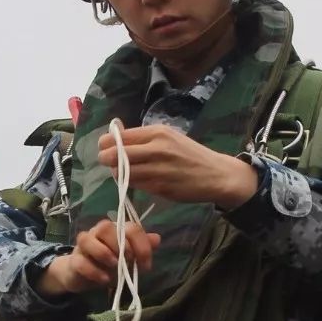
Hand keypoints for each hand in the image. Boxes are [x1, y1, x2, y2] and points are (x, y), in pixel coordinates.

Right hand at [32, 218, 161, 296]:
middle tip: (128, 262)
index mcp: (115, 230)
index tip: (145, 265)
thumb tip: (157, 239)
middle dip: (120, 245)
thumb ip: (142, 248)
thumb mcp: (129, 259)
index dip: (140, 245)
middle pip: (105, 227)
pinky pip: (80, 261)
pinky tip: (104, 280)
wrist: (83, 276)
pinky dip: (93, 271)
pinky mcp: (74, 261)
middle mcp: (98, 233)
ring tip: (114, 267)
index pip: (130, 227)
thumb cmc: (109, 264)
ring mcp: (84, 246)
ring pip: (87, 238)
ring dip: (103, 253)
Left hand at [98, 126, 257, 208]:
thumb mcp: (169, 137)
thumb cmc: (189, 154)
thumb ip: (143, 138)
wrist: (216, 174)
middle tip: (107, 162)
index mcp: (157, 132)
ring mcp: (158, 169)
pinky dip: (132, 183)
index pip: (119, 137)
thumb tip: (114, 137)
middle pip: (116, 154)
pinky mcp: (161, 187)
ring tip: (124, 172)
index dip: (106, 144)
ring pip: (123, 172)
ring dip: (118, 174)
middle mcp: (157, 148)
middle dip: (106, 159)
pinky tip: (138, 181)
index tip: (105, 148)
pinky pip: (136, 185)